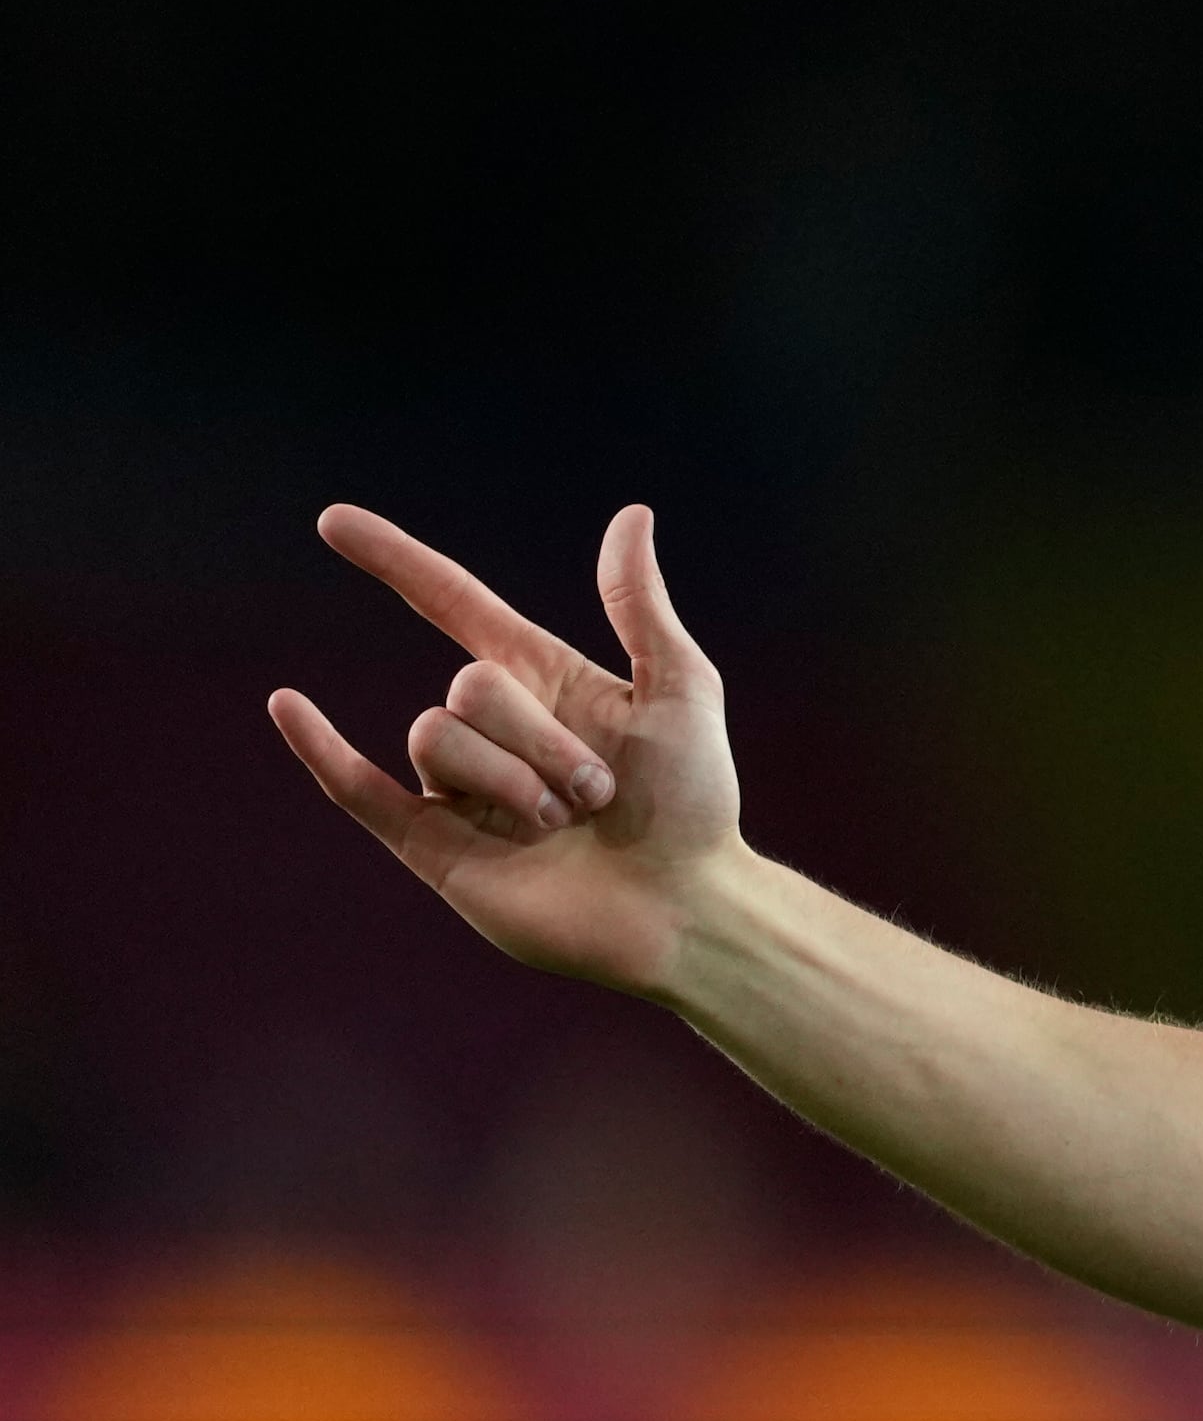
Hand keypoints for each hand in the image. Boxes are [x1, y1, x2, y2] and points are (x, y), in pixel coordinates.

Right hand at [268, 503, 742, 995]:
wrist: (685, 906)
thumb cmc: (697, 804)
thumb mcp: (681, 690)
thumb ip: (640, 606)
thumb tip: (631, 514)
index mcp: (543, 681)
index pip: (450, 602)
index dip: (395, 561)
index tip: (333, 522)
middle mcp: (493, 729)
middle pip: (466, 686)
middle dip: (540, 737)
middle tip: (601, 791)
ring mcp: (459, 788)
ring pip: (435, 740)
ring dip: (512, 779)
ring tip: (568, 823)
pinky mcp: (435, 846)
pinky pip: (360, 790)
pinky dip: (320, 749)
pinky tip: (289, 705)